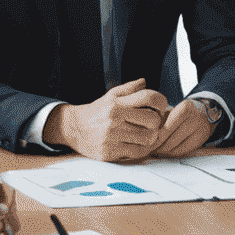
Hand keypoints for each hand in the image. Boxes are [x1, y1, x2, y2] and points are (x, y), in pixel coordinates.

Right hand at [45, 79, 169, 161]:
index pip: (148, 97)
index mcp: (117, 103)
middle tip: (152, 123)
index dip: (161, 101)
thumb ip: (129, 88)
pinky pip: (137, 152)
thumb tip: (145, 81)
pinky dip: (142, 149)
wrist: (73, 128)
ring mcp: (112, 137)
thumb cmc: (96, 112)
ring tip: (146, 134)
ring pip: (147, 138)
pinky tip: (138, 144)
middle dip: (156, 121)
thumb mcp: (111, 96)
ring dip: (151, 137)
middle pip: (152, 119)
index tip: (161, 106)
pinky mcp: (110, 152)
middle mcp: (114, 119)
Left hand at [150, 100, 215, 157]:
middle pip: (172, 140)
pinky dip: (174, 152)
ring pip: (178, 148)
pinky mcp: (202, 140)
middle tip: (150, 148)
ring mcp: (200, 130)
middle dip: (159, 146)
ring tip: (157, 150)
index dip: (156, 137)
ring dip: (165, 151)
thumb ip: (161, 120)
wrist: (204, 111)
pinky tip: (168, 150)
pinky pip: (184, 151)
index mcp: (185, 109)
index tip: (148, 141)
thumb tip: (147, 134)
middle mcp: (195, 119)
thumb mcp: (173, 110)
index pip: (167, 128)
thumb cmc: (183, 112)